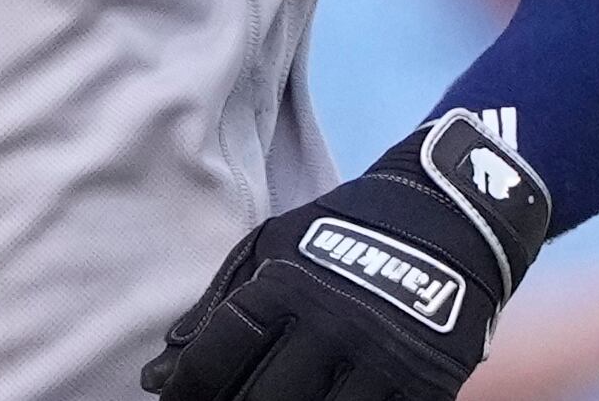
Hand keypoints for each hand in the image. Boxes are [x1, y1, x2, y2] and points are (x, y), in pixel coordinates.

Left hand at [147, 112, 548, 400]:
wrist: (444, 216)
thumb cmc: (341, 233)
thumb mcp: (270, 250)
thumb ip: (214, 311)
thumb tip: (154, 374)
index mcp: (283, 287)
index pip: (217, 357)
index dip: (187, 390)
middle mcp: (330, 325)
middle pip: (265, 399)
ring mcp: (381, 359)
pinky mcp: (426, 382)